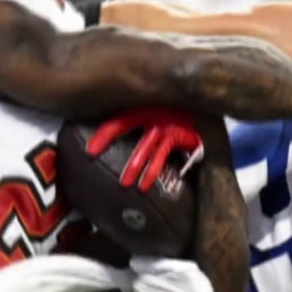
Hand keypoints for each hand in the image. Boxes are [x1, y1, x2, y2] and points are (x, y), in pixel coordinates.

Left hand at [87, 107, 203, 192]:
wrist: (202, 106)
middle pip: (123, 123)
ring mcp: (164, 126)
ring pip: (144, 147)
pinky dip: (153, 171)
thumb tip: (113, 136)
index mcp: (142, 107)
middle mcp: (151, 114)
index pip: (117, 118)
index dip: (102, 131)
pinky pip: (162, 156)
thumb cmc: (175, 113)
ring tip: (125, 184)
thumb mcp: (155, 113)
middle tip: (90, 154)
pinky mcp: (176, 136)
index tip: (89, 147)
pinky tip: (146, 185)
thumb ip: (138, 121)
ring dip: (134, 166)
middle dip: (106, 138)